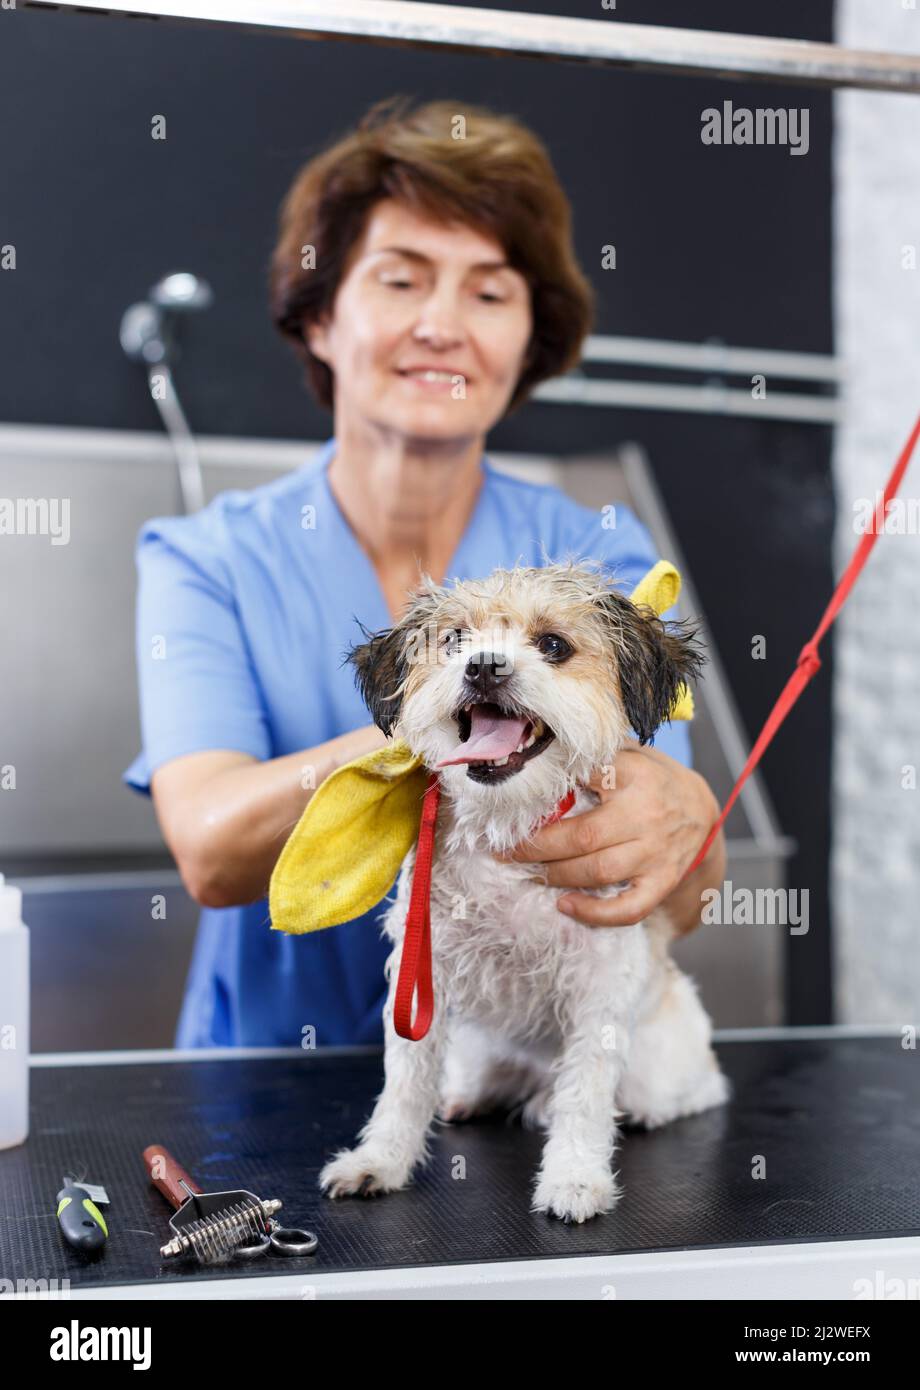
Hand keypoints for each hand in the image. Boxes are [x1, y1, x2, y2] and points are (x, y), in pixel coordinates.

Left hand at [492, 744, 717, 927]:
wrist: (701, 810)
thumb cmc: (650, 781)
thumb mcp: (628, 756)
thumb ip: (592, 758)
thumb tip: (539, 761)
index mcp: (634, 775)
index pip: (585, 780)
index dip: (549, 790)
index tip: (518, 801)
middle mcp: (645, 815)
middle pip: (583, 836)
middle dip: (537, 847)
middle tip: (506, 851)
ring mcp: (656, 853)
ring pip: (598, 872)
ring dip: (556, 876)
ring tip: (528, 872)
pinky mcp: (662, 882)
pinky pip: (629, 908)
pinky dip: (595, 914)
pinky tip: (566, 906)